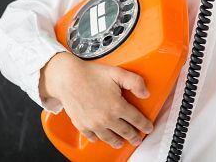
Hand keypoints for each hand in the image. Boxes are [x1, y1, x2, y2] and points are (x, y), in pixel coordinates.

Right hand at [39, 52, 153, 148]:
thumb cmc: (90, 74)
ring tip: (121, 142)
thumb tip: (146, 93)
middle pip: (125, 132)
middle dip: (134, 136)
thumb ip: (135, 82)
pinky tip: (100, 137)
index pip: (136, 120)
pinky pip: (93, 136)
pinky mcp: (82, 125)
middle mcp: (107, 119)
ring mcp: (94, 124)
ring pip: (110, 138)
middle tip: (137, 139)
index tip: (148, 128)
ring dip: (118, 141)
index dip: (145, 125)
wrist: (67, 78)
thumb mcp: (117, 73)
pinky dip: (98, 138)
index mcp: (117, 106)